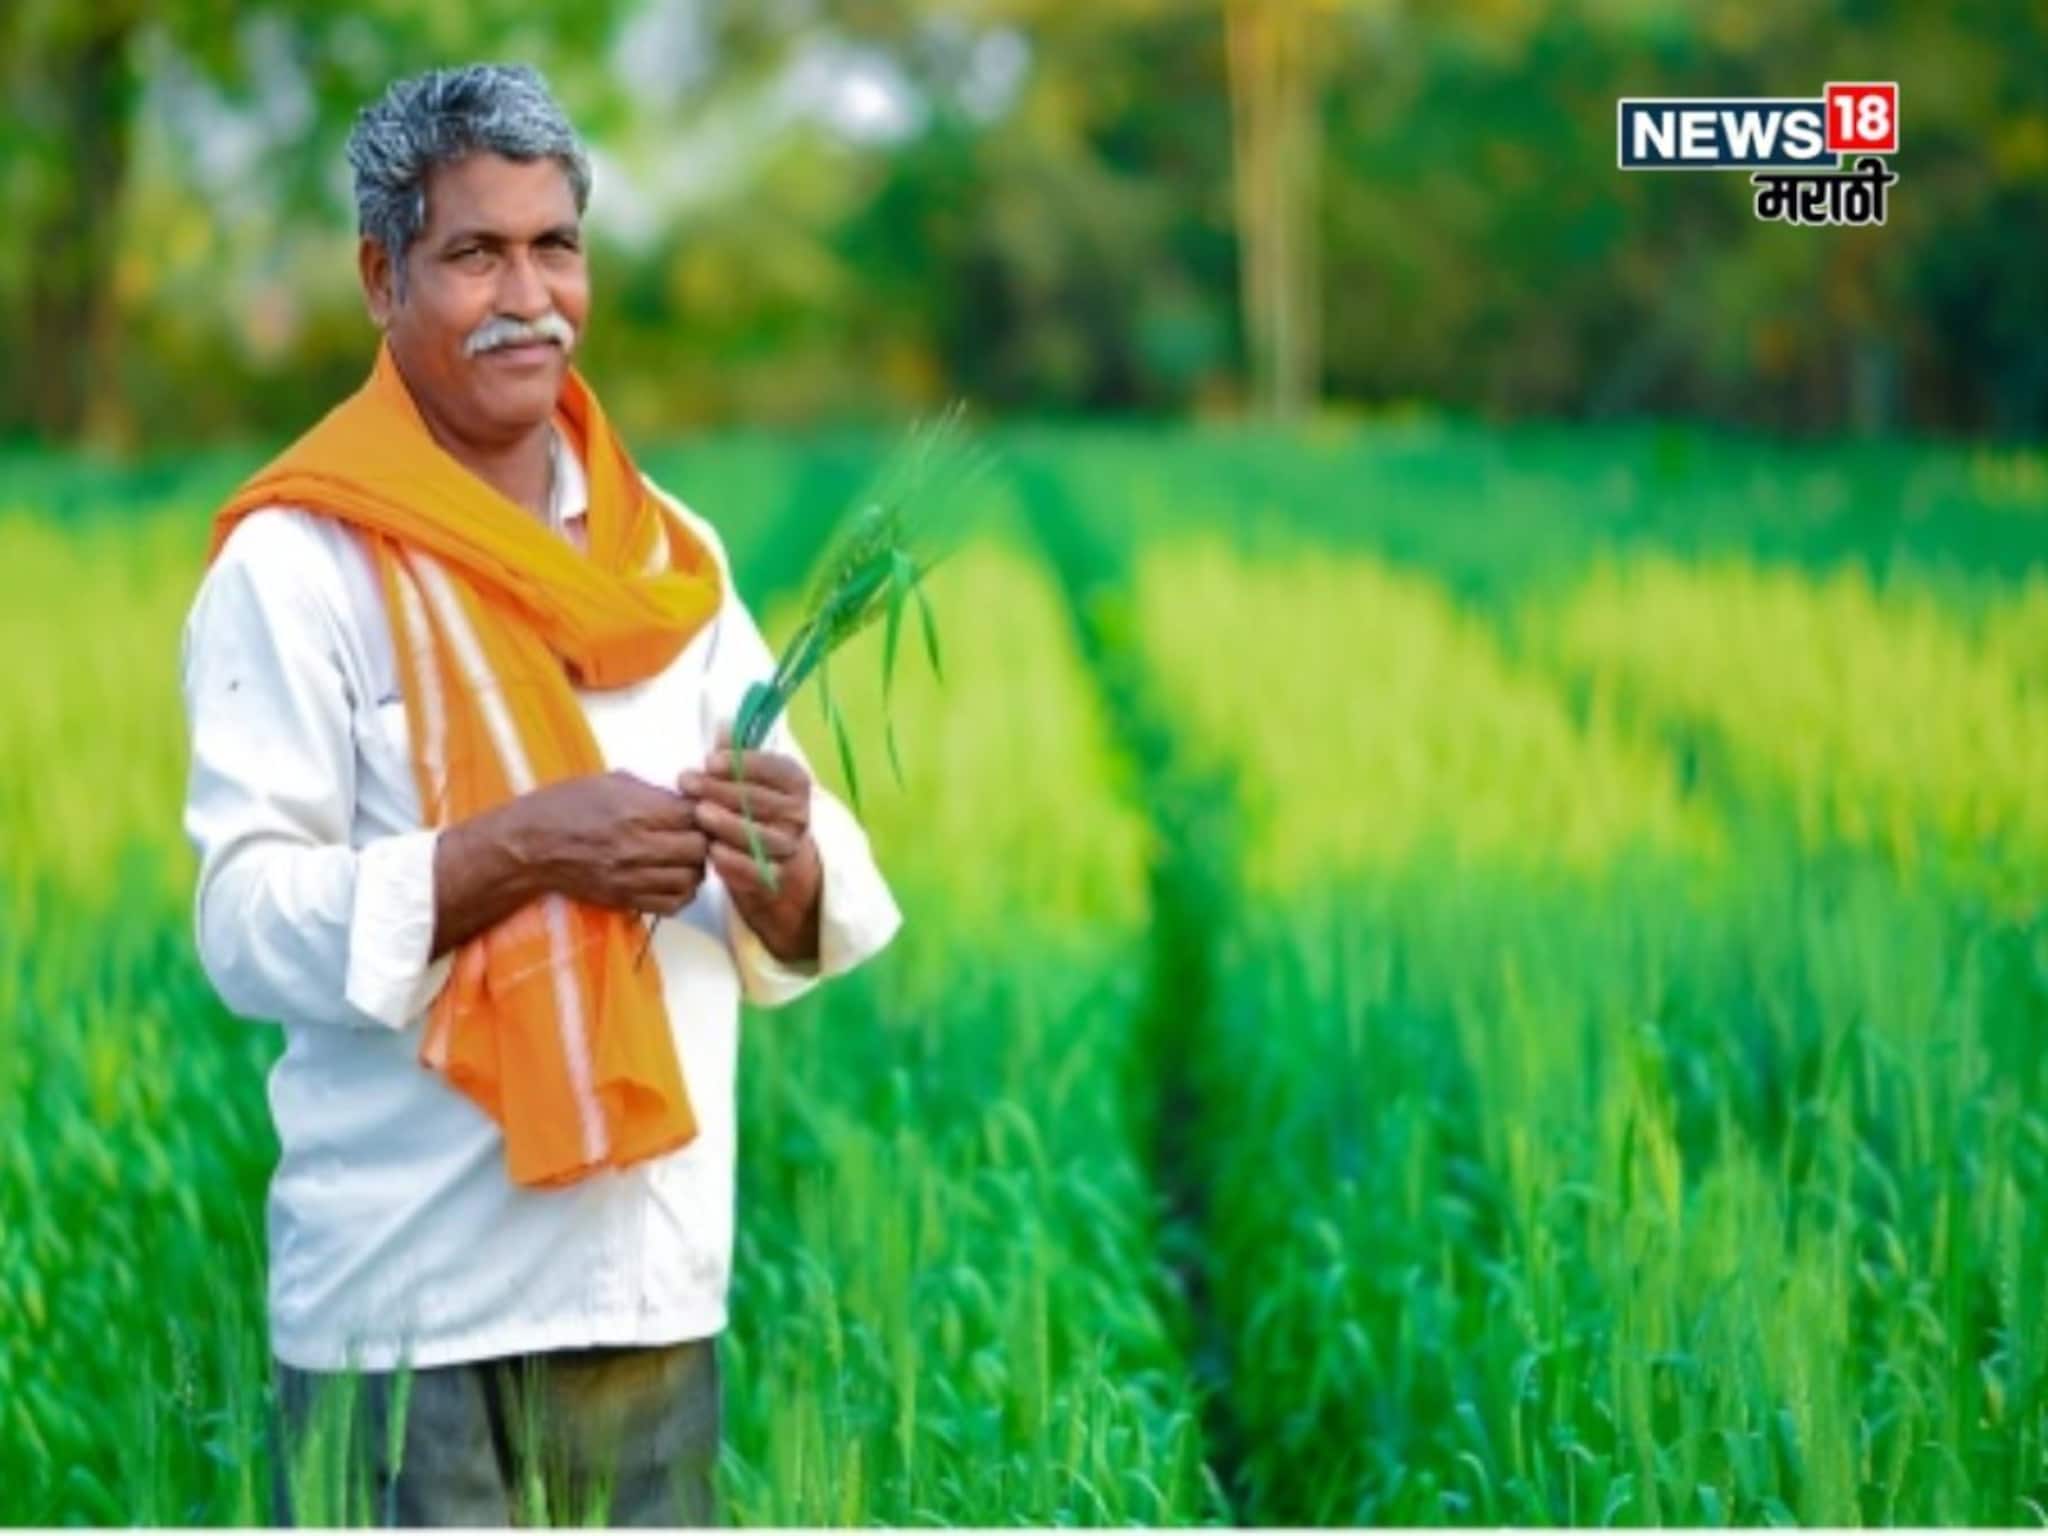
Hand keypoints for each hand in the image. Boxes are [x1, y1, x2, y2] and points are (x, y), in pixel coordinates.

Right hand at [519, 769, 709, 917]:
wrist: (529, 846)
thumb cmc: (566, 805)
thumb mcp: (611, 782)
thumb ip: (653, 792)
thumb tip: (688, 799)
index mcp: (636, 811)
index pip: (696, 815)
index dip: (705, 812)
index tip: (701, 811)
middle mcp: (637, 847)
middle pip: (699, 849)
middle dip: (704, 840)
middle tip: (697, 834)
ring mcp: (631, 877)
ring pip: (690, 880)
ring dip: (695, 868)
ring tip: (685, 858)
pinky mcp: (625, 899)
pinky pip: (671, 904)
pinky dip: (681, 893)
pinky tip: (673, 879)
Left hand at [679, 728, 822, 965]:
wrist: (772, 857)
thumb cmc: (751, 804)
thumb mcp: (746, 776)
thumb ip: (735, 751)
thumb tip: (724, 724)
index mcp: (795, 782)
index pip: (775, 768)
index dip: (742, 763)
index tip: (710, 760)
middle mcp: (798, 814)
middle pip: (760, 800)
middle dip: (721, 790)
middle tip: (688, 782)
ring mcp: (788, 847)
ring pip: (759, 835)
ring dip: (727, 823)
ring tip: (699, 813)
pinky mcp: (775, 876)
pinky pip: (756, 870)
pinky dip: (733, 861)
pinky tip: (711, 849)